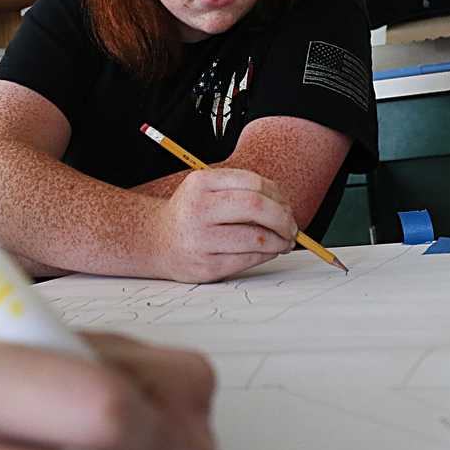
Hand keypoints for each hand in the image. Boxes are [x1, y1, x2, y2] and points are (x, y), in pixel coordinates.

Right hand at [150, 167, 298, 281]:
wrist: (157, 241)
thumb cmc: (191, 214)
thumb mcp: (206, 190)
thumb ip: (240, 191)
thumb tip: (285, 206)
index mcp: (201, 183)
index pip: (253, 183)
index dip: (278, 195)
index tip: (286, 206)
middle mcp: (199, 209)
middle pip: (257, 207)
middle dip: (283, 218)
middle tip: (292, 226)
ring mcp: (201, 240)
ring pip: (257, 238)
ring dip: (279, 240)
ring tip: (284, 241)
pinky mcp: (207, 266)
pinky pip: (249, 259)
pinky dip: (266, 255)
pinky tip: (268, 251)